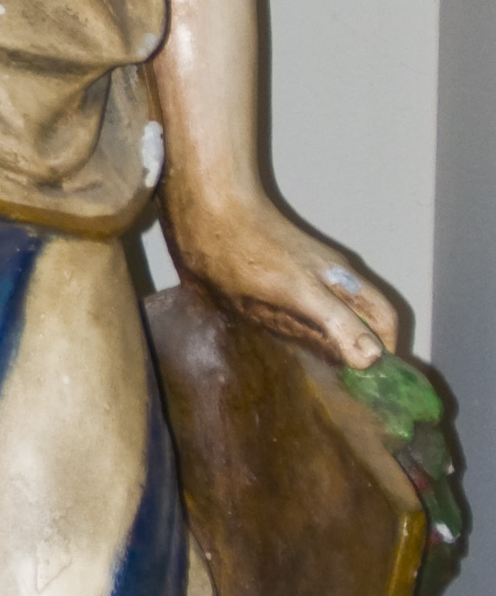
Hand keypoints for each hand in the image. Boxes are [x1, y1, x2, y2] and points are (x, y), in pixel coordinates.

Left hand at [163, 187, 397, 371]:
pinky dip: (314, 327)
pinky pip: (309, 305)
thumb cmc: (248, 252)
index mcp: (341, 282)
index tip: (376, 388)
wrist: (208, 207)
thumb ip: (336, 324)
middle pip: (365, 316)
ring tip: (327, 370)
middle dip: (365, 350)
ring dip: (339, 340)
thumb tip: (373, 358)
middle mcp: (331, 277)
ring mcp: (306, 271)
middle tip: (350, 386)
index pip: (384, 321)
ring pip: (338, 310)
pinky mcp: (281, 270)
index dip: (387, 353)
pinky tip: (295, 341)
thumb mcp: (296, 294)